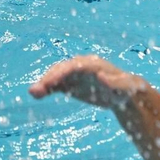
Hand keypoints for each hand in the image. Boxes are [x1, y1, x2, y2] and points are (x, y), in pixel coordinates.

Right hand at [30, 54, 147, 108]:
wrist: (123, 94)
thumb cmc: (126, 89)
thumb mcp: (125, 87)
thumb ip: (115, 82)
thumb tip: (102, 76)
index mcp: (95, 65)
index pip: (75, 66)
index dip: (62, 73)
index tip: (50, 83)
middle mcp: (83, 66)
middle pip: (63, 69)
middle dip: (50, 78)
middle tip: (36, 91)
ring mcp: (76, 74)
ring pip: (57, 75)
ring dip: (45, 83)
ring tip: (33, 93)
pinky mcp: (71, 83)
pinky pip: (56, 84)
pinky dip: (46, 88)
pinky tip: (36, 95)